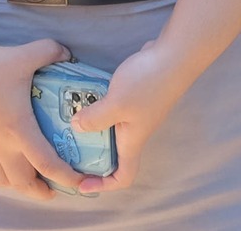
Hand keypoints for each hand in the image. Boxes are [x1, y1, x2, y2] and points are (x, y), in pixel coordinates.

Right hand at [0, 39, 81, 199]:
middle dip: (40, 189)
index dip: (66, 178)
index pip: (47, 164)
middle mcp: (0, 146)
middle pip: (23, 182)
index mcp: (19, 130)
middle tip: (52, 186)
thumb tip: (68, 54)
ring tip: (27, 177)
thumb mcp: (22, 55)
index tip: (79, 184)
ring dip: (17, 183)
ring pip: (1, 180)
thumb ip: (50, 51)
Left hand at [68, 39, 197, 194]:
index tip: (81, 184)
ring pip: (109, 130)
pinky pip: (110, 110)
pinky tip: (82, 95)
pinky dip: (96, 107)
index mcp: (132, 140)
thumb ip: (94, 118)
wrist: (174, 55)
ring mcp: (135, 112)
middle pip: (113, 155)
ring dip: (91, 128)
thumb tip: (75, 127)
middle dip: (90, 156)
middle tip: (67, 148)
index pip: (123, 176)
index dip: (104, 186)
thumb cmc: (148, 83)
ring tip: (68, 120)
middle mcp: (134, 131)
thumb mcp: (116, 103)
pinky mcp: (133, 95)